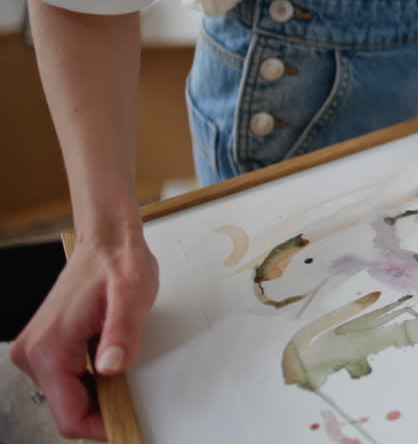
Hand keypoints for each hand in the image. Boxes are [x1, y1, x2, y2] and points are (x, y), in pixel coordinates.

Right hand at [10, 229, 158, 440]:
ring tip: (126, 370)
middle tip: (138, 400)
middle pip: (68, 410)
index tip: (131, 428)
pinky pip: (70, 381)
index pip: (69, 416)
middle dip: (104, 411)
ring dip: (100, 395)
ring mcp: (37, 351)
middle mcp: (32, 354)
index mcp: (47, 349)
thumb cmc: (118, 263)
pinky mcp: (47, 348)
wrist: (107, 240)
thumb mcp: (132, 296)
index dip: (103, 428)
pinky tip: (113, 364)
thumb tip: (110, 369)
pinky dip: (94, 383)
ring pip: (70, 397)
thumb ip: (121, 334)